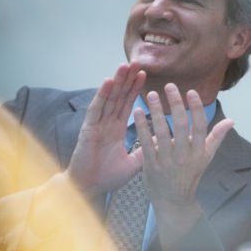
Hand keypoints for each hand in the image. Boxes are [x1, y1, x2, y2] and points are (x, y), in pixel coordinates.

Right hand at [66, 63, 145, 193]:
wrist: (88, 188)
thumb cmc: (107, 177)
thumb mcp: (133, 164)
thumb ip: (144, 151)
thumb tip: (161, 143)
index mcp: (116, 129)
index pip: (127, 103)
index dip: (135, 88)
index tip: (144, 74)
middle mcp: (106, 123)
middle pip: (118, 96)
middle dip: (127, 79)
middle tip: (136, 62)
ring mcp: (96, 124)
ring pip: (108, 98)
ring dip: (116, 81)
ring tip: (124, 65)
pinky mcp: (88, 129)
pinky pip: (96, 109)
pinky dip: (101, 95)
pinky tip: (108, 82)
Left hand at [134, 84, 233, 250]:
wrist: (174, 201)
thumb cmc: (190, 175)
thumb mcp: (206, 157)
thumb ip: (217, 137)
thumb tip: (232, 120)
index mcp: (199, 151)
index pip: (200, 126)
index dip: (196, 109)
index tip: (190, 91)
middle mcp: (185, 156)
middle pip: (181, 126)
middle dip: (176, 104)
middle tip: (169, 85)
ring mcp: (167, 161)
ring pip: (162, 132)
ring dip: (156, 111)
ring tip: (152, 94)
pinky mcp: (151, 166)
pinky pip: (146, 143)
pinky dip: (142, 127)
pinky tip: (137, 112)